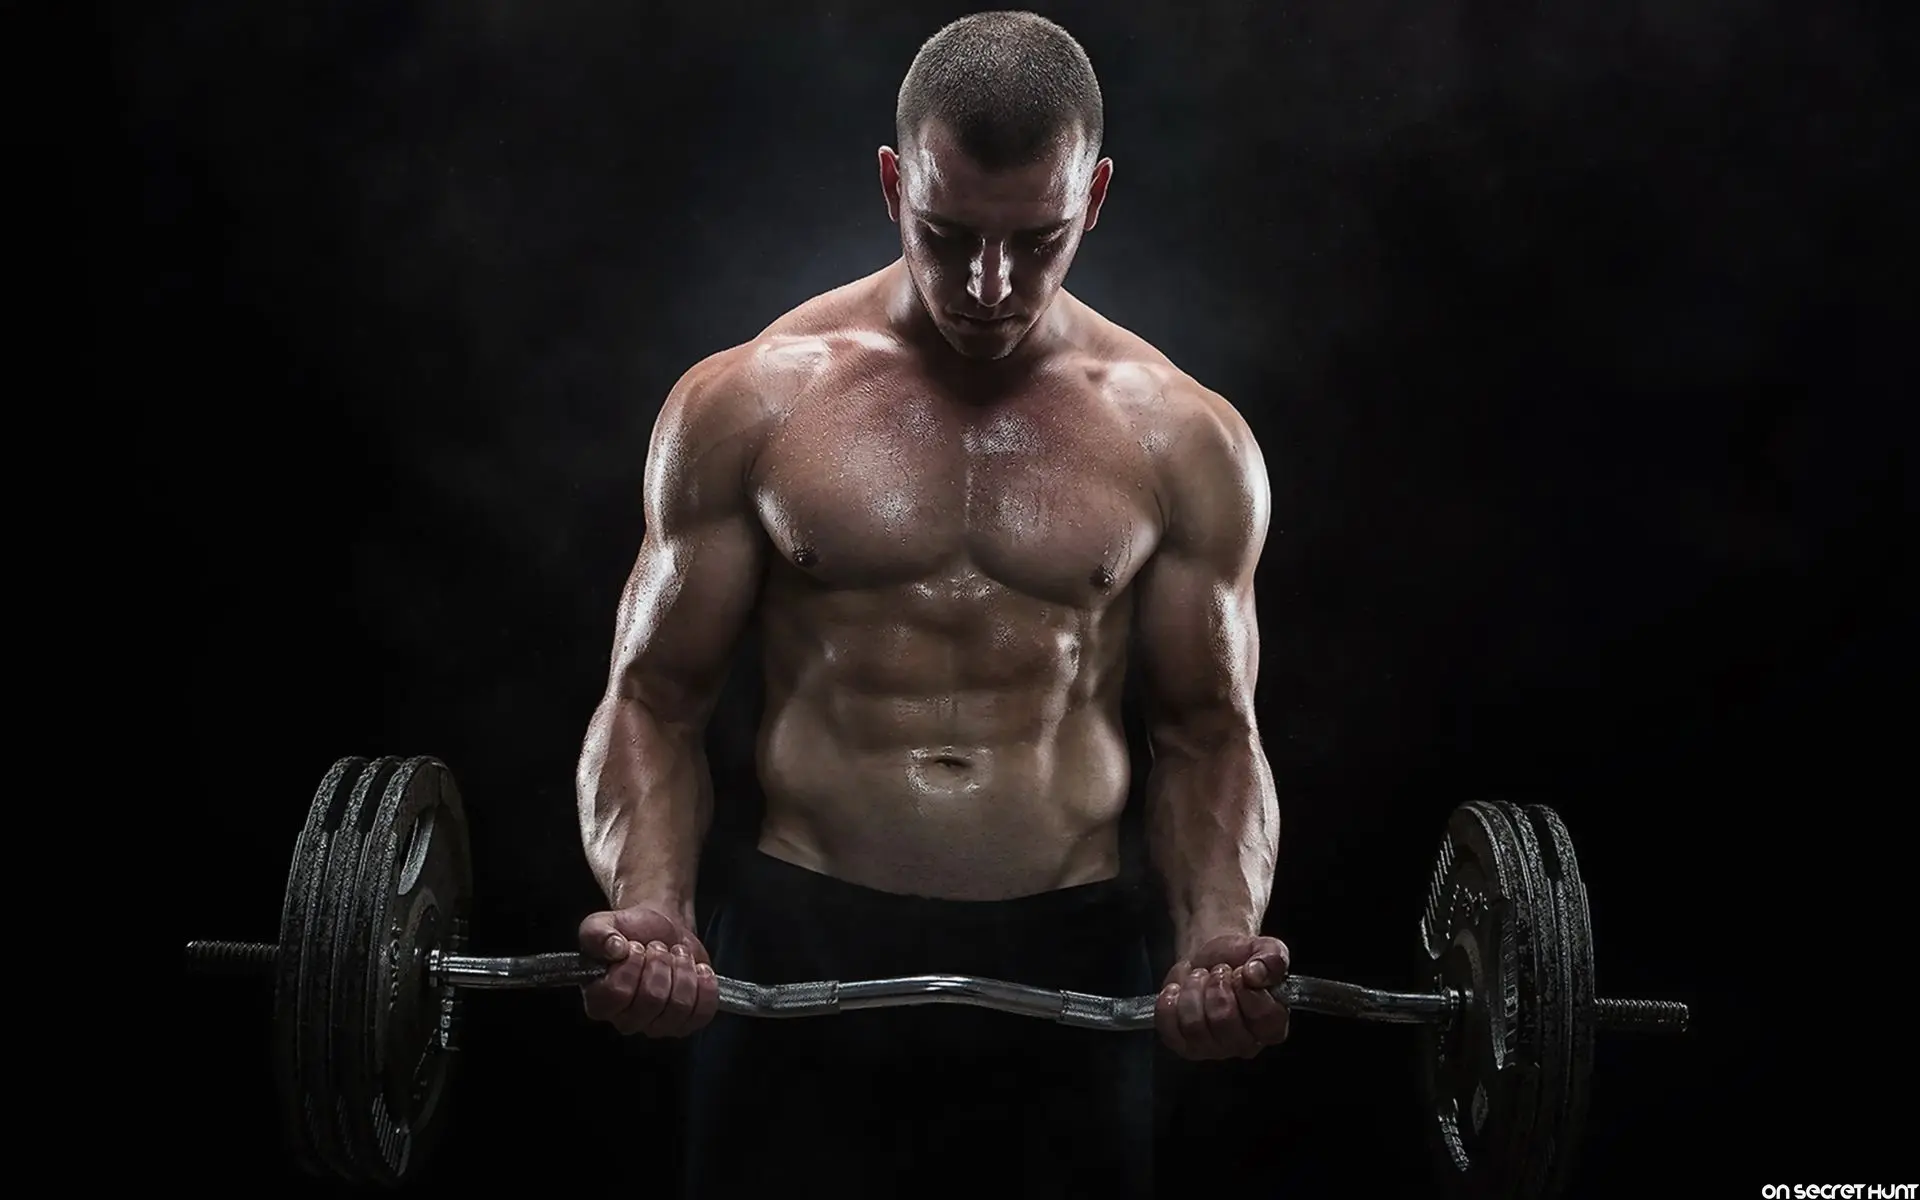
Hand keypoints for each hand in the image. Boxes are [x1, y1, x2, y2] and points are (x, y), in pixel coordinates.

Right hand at [577, 906, 719, 1036]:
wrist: (661, 929)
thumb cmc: (631, 932)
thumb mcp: (602, 924)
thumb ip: (597, 934)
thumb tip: (613, 948)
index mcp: (599, 1000)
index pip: (617, 994)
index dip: (631, 966)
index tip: (635, 947)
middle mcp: (626, 1019)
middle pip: (652, 1000)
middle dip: (661, 963)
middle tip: (658, 948)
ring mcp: (657, 1025)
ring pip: (679, 1006)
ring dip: (683, 970)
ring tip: (676, 954)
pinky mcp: (686, 1022)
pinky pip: (702, 1012)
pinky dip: (705, 986)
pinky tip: (698, 969)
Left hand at [1154, 933, 1290, 1058]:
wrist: (1209, 959)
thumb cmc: (1239, 960)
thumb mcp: (1263, 949)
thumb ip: (1272, 958)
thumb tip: (1256, 974)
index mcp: (1272, 1027)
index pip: (1263, 1016)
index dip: (1246, 987)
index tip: (1240, 971)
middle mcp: (1245, 1044)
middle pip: (1224, 1020)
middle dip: (1216, 985)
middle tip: (1218, 972)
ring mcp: (1213, 1049)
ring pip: (1194, 1025)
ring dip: (1193, 990)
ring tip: (1200, 978)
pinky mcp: (1183, 1045)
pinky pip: (1169, 1028)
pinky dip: (1169, 1002)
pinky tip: (1178, 990)